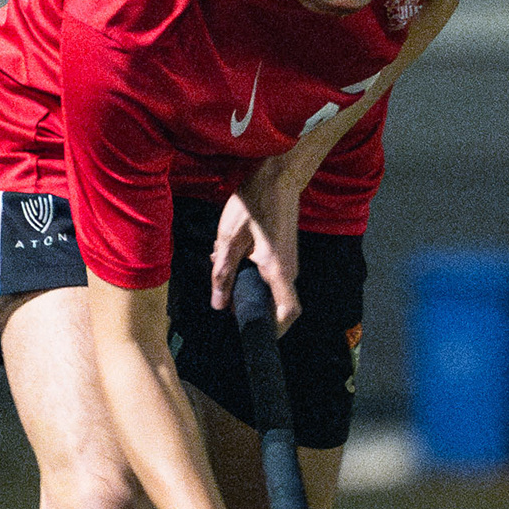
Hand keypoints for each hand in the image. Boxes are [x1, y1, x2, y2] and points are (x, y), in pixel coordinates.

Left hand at [210, 156, 303, 328]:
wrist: (278, 176)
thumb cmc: (253, 204)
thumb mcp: (228, 239)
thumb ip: (223, 273)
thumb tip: (218, 305)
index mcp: (277, 270)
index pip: (287, 313)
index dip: (274, 330)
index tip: (254, 332)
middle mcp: (289, 270)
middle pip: (278, 305)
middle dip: (253, 308)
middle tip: (230, 302)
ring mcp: (290, 261)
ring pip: (273, 289)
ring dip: (251, 288)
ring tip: (227, 272)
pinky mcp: (286, 253)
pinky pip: (272, 275)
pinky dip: (254, 274)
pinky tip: (235, 256)